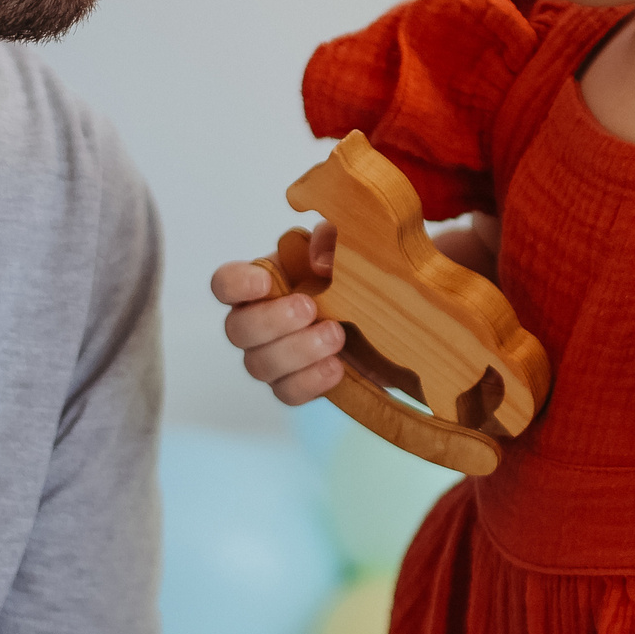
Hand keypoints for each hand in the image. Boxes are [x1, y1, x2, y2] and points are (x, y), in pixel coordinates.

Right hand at [209, 217, 504, 408]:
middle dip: (270, 322)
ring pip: (259, 367)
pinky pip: (289, 393)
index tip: (265, 281)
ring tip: (337, 337)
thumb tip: (320, 264)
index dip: (235, 284)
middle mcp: (265, 321)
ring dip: (295, 352)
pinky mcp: (305, 383)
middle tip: (312, 308)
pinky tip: (338, 369)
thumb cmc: (370, 272)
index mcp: (269, 280)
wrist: (408, 316)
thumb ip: (334, 240)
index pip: (226, 283)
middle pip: (237, 330)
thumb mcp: (358, 243)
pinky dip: (310, 383)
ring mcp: (282, 356)